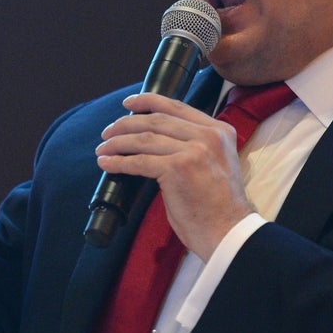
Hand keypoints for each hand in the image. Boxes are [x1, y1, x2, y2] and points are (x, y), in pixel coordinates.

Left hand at [95, 92, 253, 260]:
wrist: (229, 231)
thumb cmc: (218, 205)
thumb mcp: (216, 162)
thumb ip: (196, 146)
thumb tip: (157, 139)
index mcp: (220, 131)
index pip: (177, 107)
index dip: (149, 101)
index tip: (129, 104)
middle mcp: (209, 136)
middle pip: (157, 120)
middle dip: (126, 123)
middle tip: (108, 132)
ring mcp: (194, 150)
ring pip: (145, 138)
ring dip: (118, 142)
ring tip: (103, 148)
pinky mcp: (178, 168)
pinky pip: (140, 161)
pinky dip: (119, 162)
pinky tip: (107, 164)